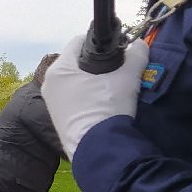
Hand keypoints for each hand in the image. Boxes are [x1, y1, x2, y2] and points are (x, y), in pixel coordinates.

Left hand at [42, 35, 150, 159]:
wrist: (100, 150)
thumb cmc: (108, 108)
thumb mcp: (127, 78)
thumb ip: (136, 56)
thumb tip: (141, 45)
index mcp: (59, 69)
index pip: (79, 41)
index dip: (99, 41)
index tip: (116, 47)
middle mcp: (49, 84)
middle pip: (77, 62)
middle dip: (97, 62)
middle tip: (118, 67)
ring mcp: (52, 103)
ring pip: (75, 80)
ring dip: (92, 80)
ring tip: (113, 85)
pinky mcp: (58, 118)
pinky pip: (73, 97)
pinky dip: (87, 95)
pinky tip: (103, 101)